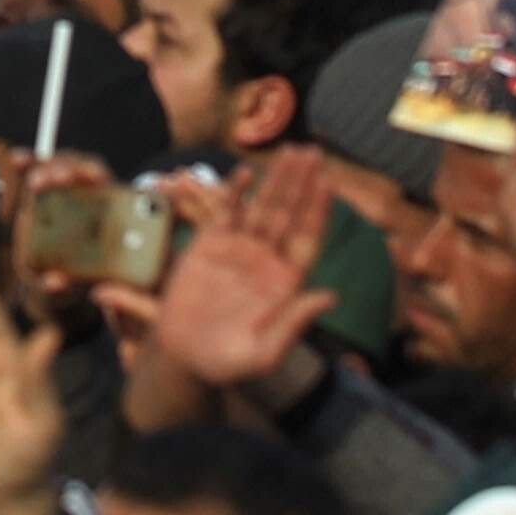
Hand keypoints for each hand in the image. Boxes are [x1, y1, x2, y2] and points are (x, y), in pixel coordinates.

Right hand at [97, 152, 339, 393]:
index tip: (329, 184)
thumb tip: (332, 296)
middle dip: (301, 183)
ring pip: (262, 207)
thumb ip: (294, 323)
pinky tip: (246, 172)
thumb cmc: (228, 363)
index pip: (308, 240)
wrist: (183, 359)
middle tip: (313, 152)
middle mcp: (266, 260)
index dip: (318, 211)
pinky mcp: (209, 246)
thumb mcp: (264, 353)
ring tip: (290, 151)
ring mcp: (238, 250)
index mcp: (285, 283)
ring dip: (277, 180)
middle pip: (288, 214)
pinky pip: (225, 213)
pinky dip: (235, 192)